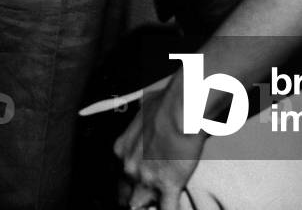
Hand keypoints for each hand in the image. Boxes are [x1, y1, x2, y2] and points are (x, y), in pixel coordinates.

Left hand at [114, 81, 200, 209]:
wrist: (182, 106)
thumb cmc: (166, 101)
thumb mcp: (143, 107)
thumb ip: (142, 121)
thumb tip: (147, 115)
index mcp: (122, 150)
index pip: (119, 177)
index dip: (128, 183)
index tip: (135, 184)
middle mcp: (130, 168)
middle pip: (126, 196)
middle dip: (134, 198)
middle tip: (144, 197)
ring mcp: (148, 179)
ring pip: (139, 206)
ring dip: (149, 204)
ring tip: (156, 201)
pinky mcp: (168, 185)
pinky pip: (167, 209)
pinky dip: (169, 209)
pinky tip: (171, 206)